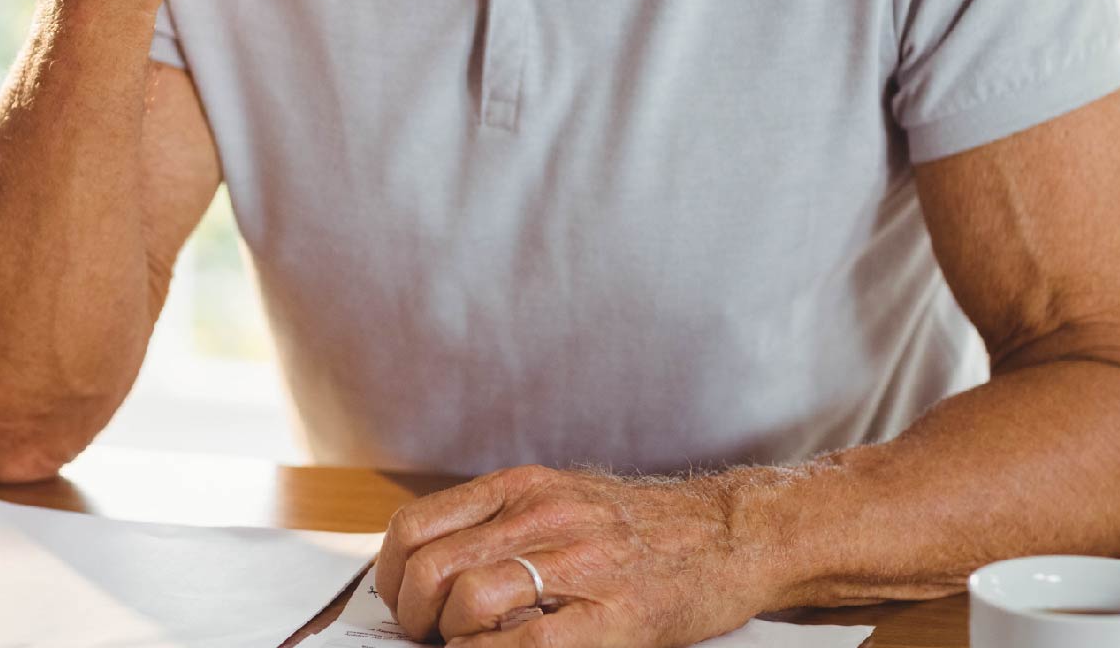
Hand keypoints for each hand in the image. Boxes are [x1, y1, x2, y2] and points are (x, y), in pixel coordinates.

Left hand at [374, 464, 779, 646]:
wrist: (731, 532)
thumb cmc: (643, 525)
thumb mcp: (560, 499)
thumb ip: (500, 522)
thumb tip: (432, 564)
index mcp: (523, 488)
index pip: (417, 524)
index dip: (389, 572)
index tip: (397, 599)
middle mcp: (543, 515)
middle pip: (431, 566)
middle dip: (412, 614)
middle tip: (424, 635)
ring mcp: (579, 562)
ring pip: (470, 598)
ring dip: (449, 637)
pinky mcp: (615, 611)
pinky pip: (530, 643)